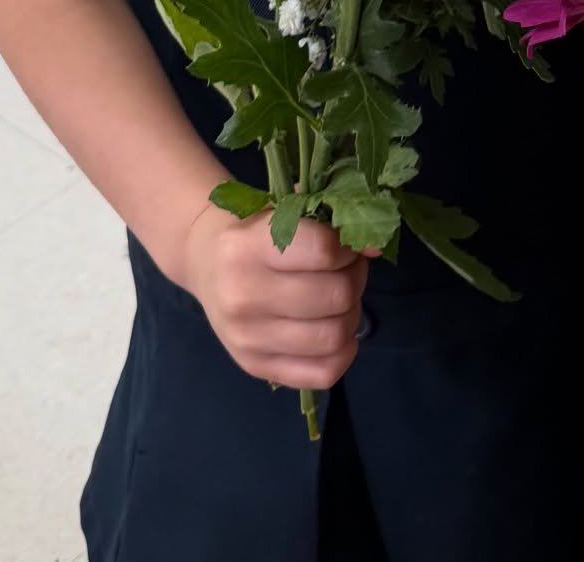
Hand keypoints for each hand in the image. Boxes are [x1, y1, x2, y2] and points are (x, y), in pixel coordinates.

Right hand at [178, 201, 371, 389]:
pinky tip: (335, 329)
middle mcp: (241, 296)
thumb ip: (328, 220)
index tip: (345, 244)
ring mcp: (246, 338)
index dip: (349, 247)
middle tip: (347, 270)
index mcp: (246, 247)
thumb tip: (375, 247)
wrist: (208, 264)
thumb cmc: (257, 232)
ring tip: (340, 298)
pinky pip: (322, 374)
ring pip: (333, 337)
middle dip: (355, 279)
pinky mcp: (255, 367)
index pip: (323, 251)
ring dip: (352, 314)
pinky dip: (343, 353)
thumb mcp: (284, 210)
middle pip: (335, 296)